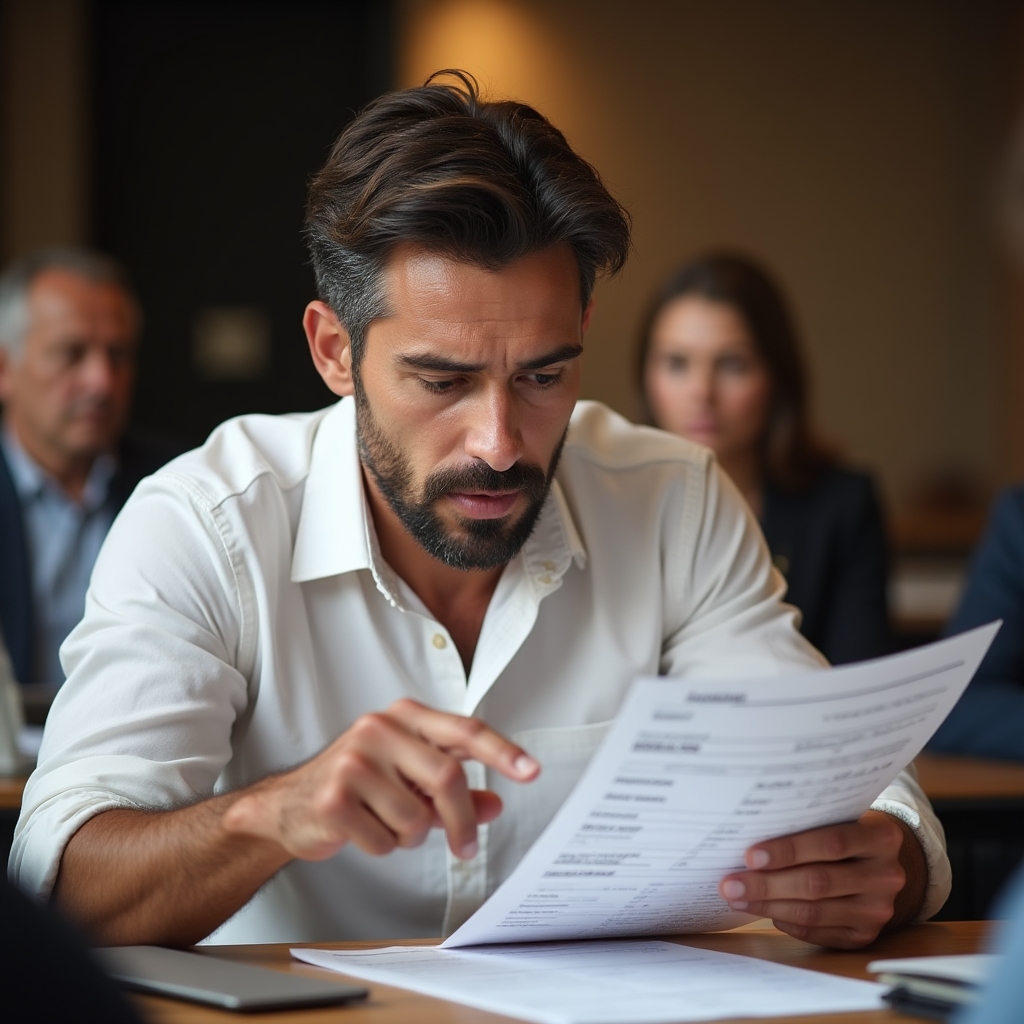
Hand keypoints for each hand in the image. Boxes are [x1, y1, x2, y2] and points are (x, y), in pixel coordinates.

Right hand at [223, 698, 538, 862]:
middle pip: (447, 778)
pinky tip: (362, 830)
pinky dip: (382, 847)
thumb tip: (495, 804)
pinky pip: (385, 840)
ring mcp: (353, 761)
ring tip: (387, 823)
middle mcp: (379, 729)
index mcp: (404, 717)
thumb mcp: (409, 780)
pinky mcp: (334, 798)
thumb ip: (455, 791)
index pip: (464, 730)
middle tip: (465, 847)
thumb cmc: (357, 785)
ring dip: (411, 836)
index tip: (532, 770)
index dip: (502, 752)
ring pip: (416, 818)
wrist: (289, 804)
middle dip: (461, 821)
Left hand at [718, 810, 924, 947]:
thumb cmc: (843, 831)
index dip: (788, 850)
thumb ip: (806, 823)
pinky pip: (819, 932)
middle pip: (819, 882)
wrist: (879, 862)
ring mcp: (878, 909)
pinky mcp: (866, 935)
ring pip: (815, 911)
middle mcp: (886, 875)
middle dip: (768, 884)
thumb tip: (745, 835)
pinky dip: (787, 923)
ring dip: (769, 906)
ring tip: (737, 898)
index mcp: (881, 837)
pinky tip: (765, 911)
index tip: (749, 856)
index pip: (831, 843)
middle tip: (730, 883)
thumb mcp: (836, 818)